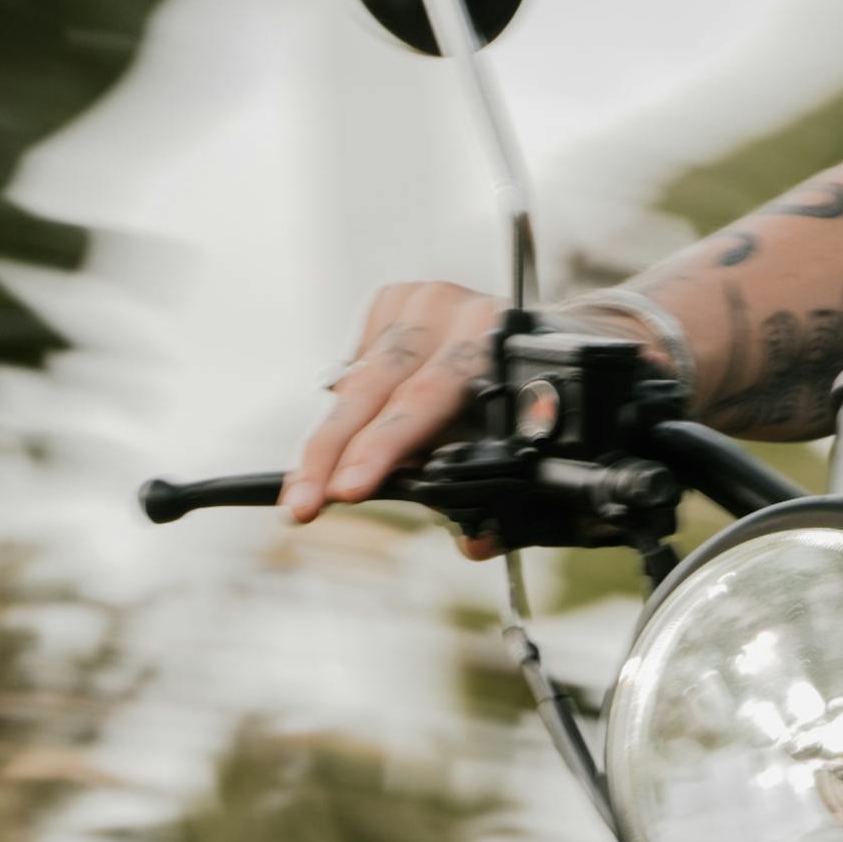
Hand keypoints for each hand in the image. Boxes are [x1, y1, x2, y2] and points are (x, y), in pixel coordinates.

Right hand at [281, 278, 507, 529]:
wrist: (539, 339)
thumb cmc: (530, 400)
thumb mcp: (523, 442)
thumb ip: (498, 495)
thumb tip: (475, 542)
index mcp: (492, 334)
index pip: (425, 396)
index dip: (383, 447)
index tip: (349, 489)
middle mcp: (450, 308)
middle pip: (376, 388)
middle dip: (334, 454)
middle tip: (304, 504)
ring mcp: (418, 300)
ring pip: (358, 382)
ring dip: (327, 446)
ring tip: (303, 495)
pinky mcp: (391, 301)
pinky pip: (356, 366)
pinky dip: (346, 412)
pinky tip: (340, 448)